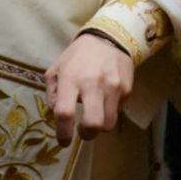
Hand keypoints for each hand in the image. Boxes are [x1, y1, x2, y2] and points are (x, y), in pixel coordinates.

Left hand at [44, 32, 133, 147]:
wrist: (108, 38)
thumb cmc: (77, 57)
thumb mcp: (56, 70)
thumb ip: (53, 94)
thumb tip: (58, 115)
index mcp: (71, 78)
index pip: (65, 113)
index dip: (63, 133)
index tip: (63, 141)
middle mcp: (93, 84)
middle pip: (93, 124)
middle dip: (86, 135)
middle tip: (83, 132)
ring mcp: (113, 87)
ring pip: (108, 124)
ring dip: (99, 126)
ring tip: (94, 116)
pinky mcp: (127, 90)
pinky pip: (118, 112)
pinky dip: (109, 112)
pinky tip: (104, 101)